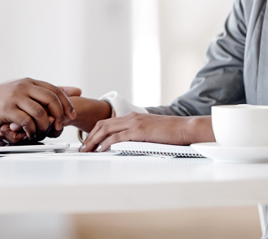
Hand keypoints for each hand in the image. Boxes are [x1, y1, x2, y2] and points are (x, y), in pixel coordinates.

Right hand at [0, 86, 83, 142]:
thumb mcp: (21, 92)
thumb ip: (44, 93)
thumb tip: (76, 90)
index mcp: (28, 82)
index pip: (55, 90)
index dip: (67, 103)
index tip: (72, 115)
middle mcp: (23, 86)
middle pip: (52, 99)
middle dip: (60, 115)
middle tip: (59, 127)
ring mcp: (15, 96)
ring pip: (41, 112)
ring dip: (44, 127)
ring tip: (41, 133)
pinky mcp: (7, 109)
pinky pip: (27, 121)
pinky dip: (32, 131)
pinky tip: (29, 134)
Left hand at [79, 113, 212, 151]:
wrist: (185, 128)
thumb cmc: (172, 133)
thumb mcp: (151, 132)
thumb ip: (139, 135)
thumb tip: (128, 145)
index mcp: (133, 117)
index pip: (107, 122)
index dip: (95, 132)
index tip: (88, 142)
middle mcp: (130, 117)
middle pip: (102, 125)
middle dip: (89, 137)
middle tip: (82, 148)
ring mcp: (134, 123)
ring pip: (105, 130)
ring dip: (93, 140)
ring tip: (86, 151)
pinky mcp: (138, 131)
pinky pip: (116, 137)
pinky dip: (105, 144)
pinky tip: (100, 151)